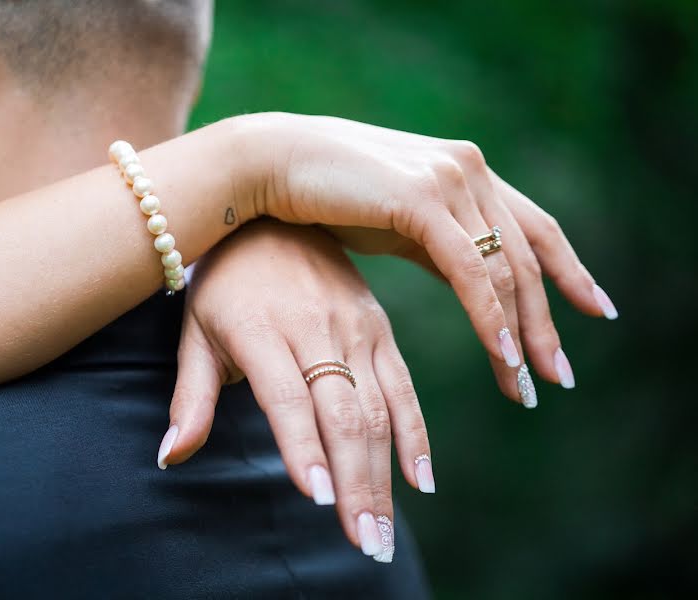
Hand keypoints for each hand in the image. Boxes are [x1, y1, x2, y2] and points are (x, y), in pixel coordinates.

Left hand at [158, 220, 432, 561]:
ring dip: (384, 475)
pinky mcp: (379, 327)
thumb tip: (169, 457)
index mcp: (261, 328)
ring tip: (383, 532)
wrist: (270, 212)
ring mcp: (354, 326)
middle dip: (354, 483)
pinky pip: (403, 387)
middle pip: (342, 413)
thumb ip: (189, 397)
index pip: (287, 397)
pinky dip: (415, 435)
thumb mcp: (196, 331)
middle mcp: (315, 326)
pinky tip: (420, 480)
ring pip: (376, 409)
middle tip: (364, 543)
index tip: (318, 499)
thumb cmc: (223, 283)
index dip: (303, 447)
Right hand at [232, 113, 616, 402]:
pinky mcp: (420, 198)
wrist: (272, 161)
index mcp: (466, 172)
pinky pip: (468, 268)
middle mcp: (468, 169)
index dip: (569, 269)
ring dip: (521, 333)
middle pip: (528, 256)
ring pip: (504, 268)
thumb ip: (438, 243)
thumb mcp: (396, 220)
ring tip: (525, 384)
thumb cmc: (325, 194)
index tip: (594, 308)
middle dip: (546, 322)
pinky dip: (488, 315)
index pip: (535, 227)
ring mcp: (447, 179)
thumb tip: (472, 281)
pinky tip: (500, 354)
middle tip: (559, 376)